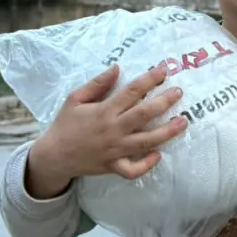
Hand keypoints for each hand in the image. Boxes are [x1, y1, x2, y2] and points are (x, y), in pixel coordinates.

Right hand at [24, 63, 186, 198]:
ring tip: (182, 122)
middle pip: (144, 114)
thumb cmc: (65, 124)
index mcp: (104, 111)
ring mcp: (115, 150)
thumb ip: (97, 83)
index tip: (164, 70)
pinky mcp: (114, 166)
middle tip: (179, 92)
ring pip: (146, 141)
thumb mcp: (75, 98)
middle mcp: (113, 130)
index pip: (132, 91)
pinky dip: (147, 164)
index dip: (149, 79)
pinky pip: (133, 169)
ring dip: (167, 132)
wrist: (54, 155)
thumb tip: (117, 67)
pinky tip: (158, 154)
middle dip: (164, 101)